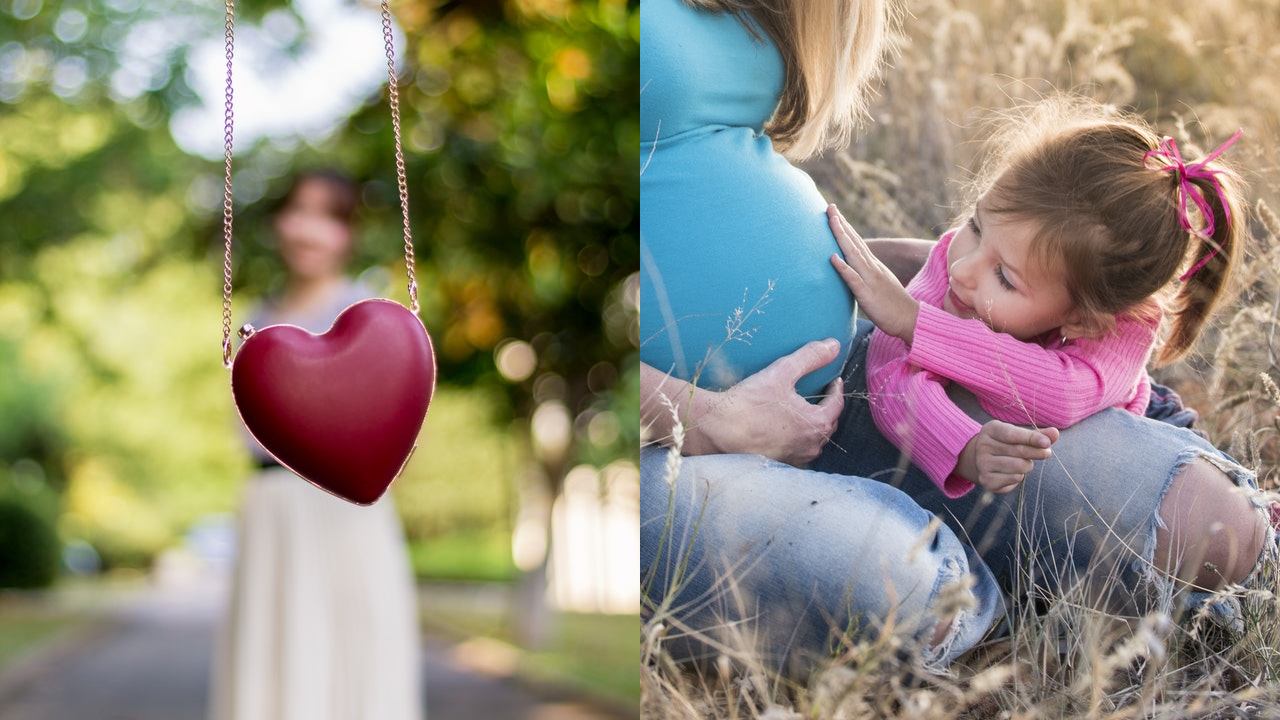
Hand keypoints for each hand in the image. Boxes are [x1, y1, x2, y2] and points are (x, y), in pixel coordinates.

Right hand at [694, 339, 846, 466]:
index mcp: (816, 424)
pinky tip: (784, 431)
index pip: (836, 404)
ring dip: (812, 427)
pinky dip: (796, 440)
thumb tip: (834, 345)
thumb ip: (810, 358)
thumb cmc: (749, 403)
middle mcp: (810, 446)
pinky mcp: (779, 464)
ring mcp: (795, 458)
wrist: (717, 429)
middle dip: (826, 409)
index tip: (833, 380)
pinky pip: (796, 451)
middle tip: (820, 395)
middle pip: (827, 424)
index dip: (836, 390)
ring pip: (813, 441)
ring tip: (803, 413)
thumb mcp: (781, 373)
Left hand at [826, 203, 920, 342]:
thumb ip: (865, 274)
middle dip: (841, 224)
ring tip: (831, 221)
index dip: (845, 226)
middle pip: (854, 242)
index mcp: (873, 265)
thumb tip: (850, 268)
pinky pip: (853, 279)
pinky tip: (832, 258)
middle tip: (829, 206)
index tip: (833, 212)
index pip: (857, 242)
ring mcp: (870, 279)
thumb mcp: (877, 283)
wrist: (910, 319)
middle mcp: (872, 267)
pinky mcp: (867, 294)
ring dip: (841, 237)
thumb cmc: (891, 304)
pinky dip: (843, 267)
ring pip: (853, 254)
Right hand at [956, 420, 1059, 493]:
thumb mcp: (1018, 434)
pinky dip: (1019, 476)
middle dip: (1037, 452)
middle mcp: (983, 446)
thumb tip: (1055, 433)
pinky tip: (1013, 472)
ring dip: (1027, 465)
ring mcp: (983, 464)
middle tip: (1047, 453)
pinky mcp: (986, 480)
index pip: (1013, 434)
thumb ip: (1037, 434)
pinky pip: (1014, 479)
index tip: (1047, 443)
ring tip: (1023, 462)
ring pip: (1018, 466)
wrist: (982, 459)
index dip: (1031, 438)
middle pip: (1018, 451)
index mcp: (991, 430)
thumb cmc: (1006, 444)